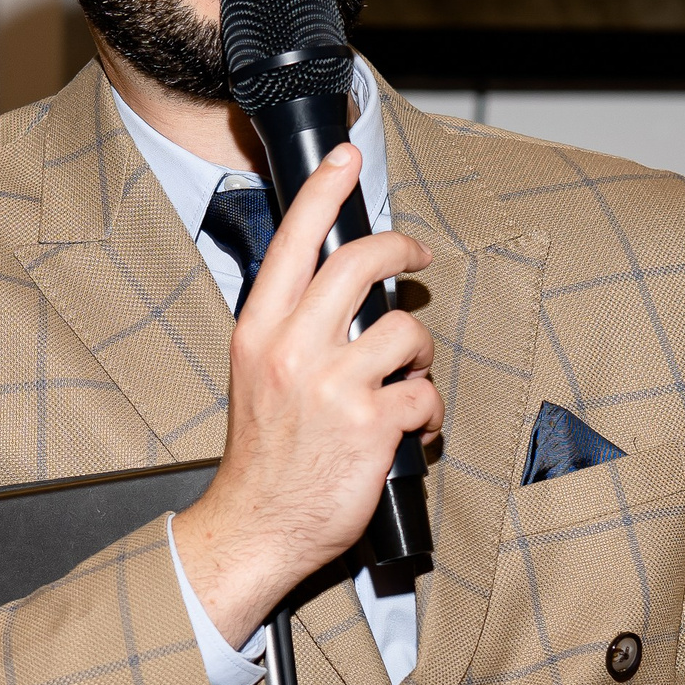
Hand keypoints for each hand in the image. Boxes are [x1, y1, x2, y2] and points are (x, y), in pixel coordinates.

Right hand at [171, 145, 439, 646]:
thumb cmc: (262, 456)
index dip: (326, 192)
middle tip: (418, 255)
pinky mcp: (372, 423)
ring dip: (419, 352)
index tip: (347, 159)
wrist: (257, 526)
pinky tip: (411, 427)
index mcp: (259, 332)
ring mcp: (333, 386)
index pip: (294, 242)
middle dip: (403, 248)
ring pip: (405, 329)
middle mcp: (293, 350)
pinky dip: (428, 409)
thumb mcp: (255, 376)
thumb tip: (338, 292)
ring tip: (406, 377)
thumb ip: (290, 330)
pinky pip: (424, 392)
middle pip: (360, 263)